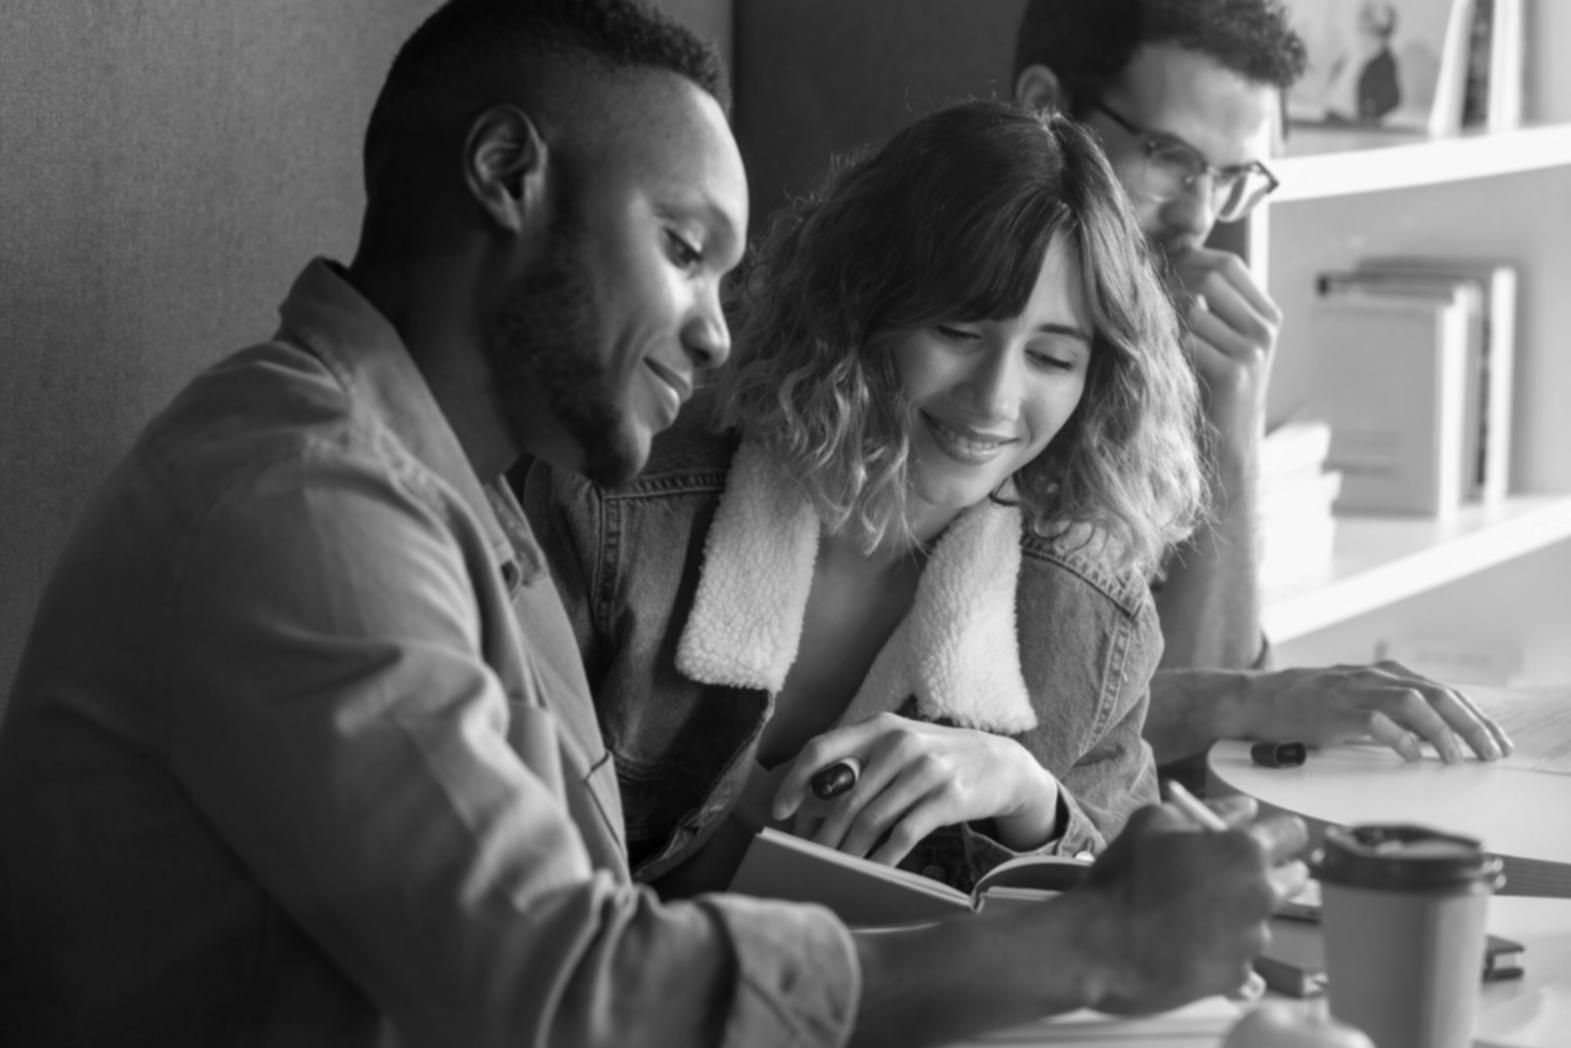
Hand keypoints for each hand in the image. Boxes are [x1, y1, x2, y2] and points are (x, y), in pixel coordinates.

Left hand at [771, 712, 1059, 865]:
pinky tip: (871, 871)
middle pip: (844, 797)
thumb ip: (858, 762)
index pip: (821, 748)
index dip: (796, 782)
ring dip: (847, 852)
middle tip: (807, 858)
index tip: (781, 811)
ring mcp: (926, 770)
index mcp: (879, 726)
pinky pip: (903, 835)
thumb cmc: (934, 758)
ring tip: (834, 870)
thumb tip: (808, 802)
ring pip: (870, 820)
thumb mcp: (898, 744)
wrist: (1000, 763)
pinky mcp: (948, 798)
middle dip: (821, 834)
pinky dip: (882, 858)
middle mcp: (900, 743)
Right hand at [1079, 796, 1307, 1013]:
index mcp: (1246, 852)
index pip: (1293, 833)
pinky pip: (1240, 955)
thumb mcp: (1153, 822)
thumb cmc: (1124, 877)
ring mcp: (1253, 940)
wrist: (1099, 947)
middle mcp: (1261, 896)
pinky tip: (1187, 944)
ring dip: (1241, 913)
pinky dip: (1222, 949)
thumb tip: (1246, 809)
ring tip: (1193, 916)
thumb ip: (1208, 812)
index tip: (1261, 837)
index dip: (1278, 832)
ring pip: (1261, 919)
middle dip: (1268, 872)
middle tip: (1227, 875)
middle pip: (1292, 878)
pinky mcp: (1239, 976)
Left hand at [1169, 247, 1281, 476]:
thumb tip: (1173, 253)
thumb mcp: (1222, 341)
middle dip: (1171, 280)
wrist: (1231, 446)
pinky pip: (1186, 339)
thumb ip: (1210, 305)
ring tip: (1147, 326)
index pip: (1229, 263)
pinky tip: (1153, 351)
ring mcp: (1251, 352)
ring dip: (1162, 313)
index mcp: (1266, 315)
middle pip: (1211, 277)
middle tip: (1143, 293)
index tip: (1158, 268)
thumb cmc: (1214, 389)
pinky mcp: (1232, 375)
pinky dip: (1164, 341)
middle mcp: (1264, 329)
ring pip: (1193, 307)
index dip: (1190, 259)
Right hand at [1232, 661, 1512, 762]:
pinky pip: (1373, 720)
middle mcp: (1374, 677)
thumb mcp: (1358, 703)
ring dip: (1441, 731)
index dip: (1476, 716)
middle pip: (1437, 694)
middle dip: (1471, 724)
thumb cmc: (1307, 706)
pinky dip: (1398, 737)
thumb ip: (1393, 714)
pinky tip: (1411, 755)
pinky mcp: (1332, 709)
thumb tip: (1437, 739)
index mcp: (1385, 675)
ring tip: (1455, 757)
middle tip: (1491, 752)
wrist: (1257, 700)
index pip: (1445, 692)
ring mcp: (1353, 690)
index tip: (1497, 741)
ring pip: (1413, 702)